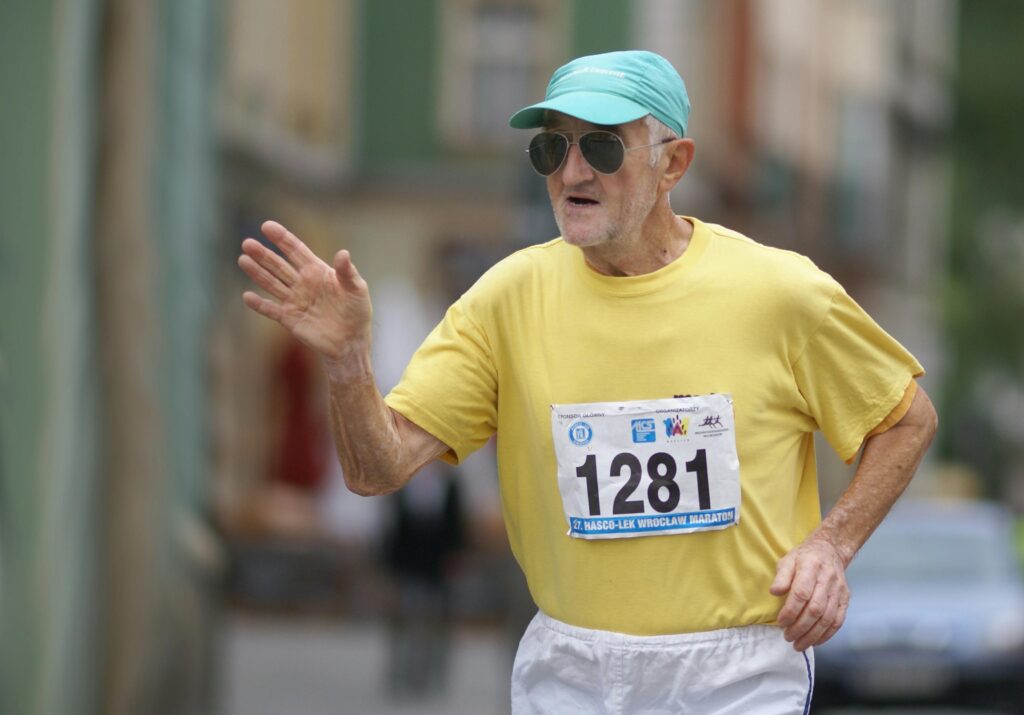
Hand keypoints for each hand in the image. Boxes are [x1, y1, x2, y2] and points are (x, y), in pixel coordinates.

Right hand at [238, 220, 371, 358]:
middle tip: (247, 243)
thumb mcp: (357, 289)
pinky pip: (271, 310)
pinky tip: (247, 296)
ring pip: (271, 283)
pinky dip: (259, 304)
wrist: (351, 342)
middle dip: (263, 254)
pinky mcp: (290, 319)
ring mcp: (295, 300)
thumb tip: (343, 253)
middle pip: (279, 265)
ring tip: (243, 259)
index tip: (267, 226)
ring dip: (257, 273)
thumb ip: (348, 272)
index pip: (296, 251)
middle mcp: (303, 283)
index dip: (282, 238)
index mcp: (317, 271)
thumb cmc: (357, 312)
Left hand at [770, 535, 850, 650]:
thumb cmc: (804, 558)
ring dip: (812, 635)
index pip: (802, 593)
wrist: (830, 551)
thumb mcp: (788, 560)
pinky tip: (815, 641)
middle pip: (815, 609)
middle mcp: (827, 579)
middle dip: (800, 627)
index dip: (791, 610)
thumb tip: (774, 592)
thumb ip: (781, 576)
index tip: (781, 622)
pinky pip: (838, 621)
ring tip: (798, 644)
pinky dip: (827, 634)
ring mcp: (839, 590)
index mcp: (811, 567)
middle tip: (788, 637)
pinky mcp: (845, 599)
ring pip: (827, 618)